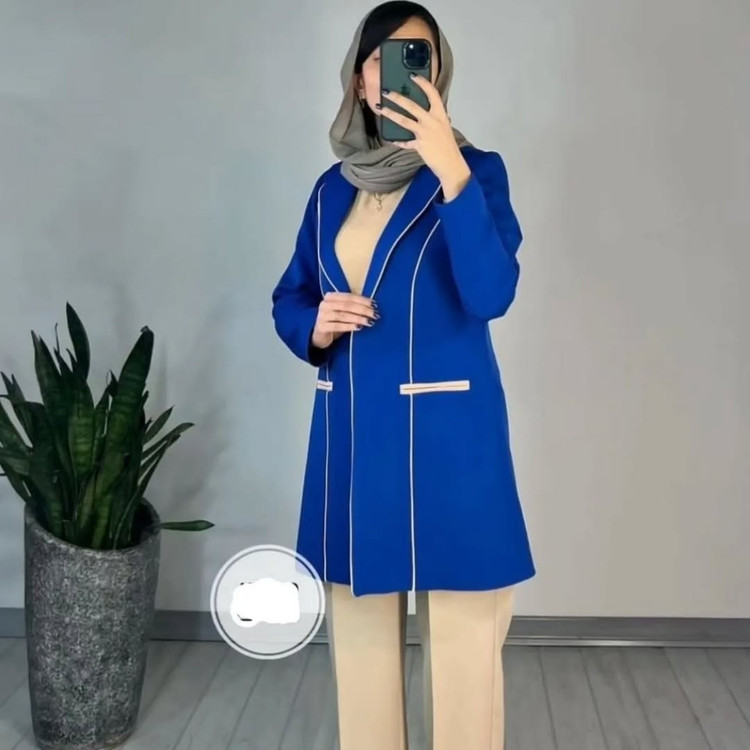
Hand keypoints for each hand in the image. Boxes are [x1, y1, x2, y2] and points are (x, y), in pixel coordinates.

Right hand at [311, 292, 377, 348]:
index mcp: (330, 297)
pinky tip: (358, 327)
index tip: (374, 305)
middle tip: (374, 314)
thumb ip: (353, 307)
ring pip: (343, 315)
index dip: (363, 300)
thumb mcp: (343, 312)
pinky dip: (349, 326)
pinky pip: (337, 326)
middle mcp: (324, 304)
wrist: (320, 336)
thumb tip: (373, 306)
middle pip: (347, 305)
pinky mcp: (321, 327)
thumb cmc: (334, 322)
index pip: (349, 297)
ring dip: (358, 318)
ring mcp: (322, 315)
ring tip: (369, 321)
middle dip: (363, 309)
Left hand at [378, 75, 470, 195]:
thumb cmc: (448, 145)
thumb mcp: (445, 127)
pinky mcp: (419, 145)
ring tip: (380, 108)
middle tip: (386, 91)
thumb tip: (431, 112)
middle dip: (398, 97)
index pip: (432, 93)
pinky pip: (404, 142)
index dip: (422, 83)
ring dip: (390, 114)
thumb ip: (437, 118)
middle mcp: (432, 121)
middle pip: (412, 105)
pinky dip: (397, 141)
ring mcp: (425, 133)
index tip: (412, 76)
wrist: (451, 163)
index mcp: (440, 114)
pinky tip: (390, 139)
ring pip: (404, 120)